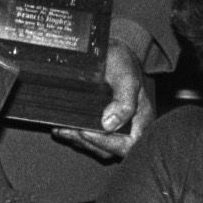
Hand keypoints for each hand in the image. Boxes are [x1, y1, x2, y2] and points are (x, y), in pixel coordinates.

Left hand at [58, 40, 154, 160]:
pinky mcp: (101, 125)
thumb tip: (109, 125)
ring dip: (77, 140)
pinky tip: (61, 128)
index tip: (85, 130)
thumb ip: (124, 101)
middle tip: (68, 129)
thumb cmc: (122, 62)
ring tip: (61, 129)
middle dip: (86, 141)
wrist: (112, 53)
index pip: (127, 145)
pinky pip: (88, 138)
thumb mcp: (126, 77)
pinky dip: (74, 135)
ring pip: (96, 146)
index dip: (106, 142)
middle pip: (109, 149)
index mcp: (141, 119)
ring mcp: (114, 128)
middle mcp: (129, 127)